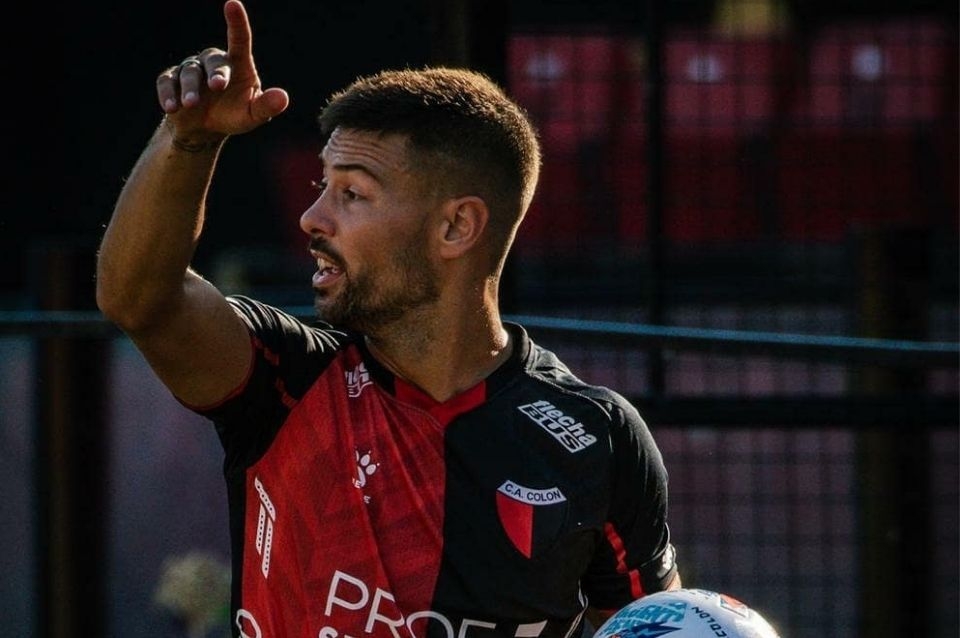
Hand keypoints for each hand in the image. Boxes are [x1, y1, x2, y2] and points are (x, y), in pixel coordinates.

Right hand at [156, 0, 288, 144]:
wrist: (205, 129)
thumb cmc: (233, 115)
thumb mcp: (253, 115)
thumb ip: (267, 106)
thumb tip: (283, 98)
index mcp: (238, 64)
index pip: (239, 40)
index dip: (236, 22)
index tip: (233, 4)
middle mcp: (214, 61)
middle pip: (213, 60)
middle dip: (215, 73)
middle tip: (217, 87)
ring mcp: (192, 69)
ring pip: (189, 72)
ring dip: (190, 89)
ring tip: (191, 105)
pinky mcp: (171, 79)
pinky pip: (167, 81)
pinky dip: (168, 93)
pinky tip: (172, 107)